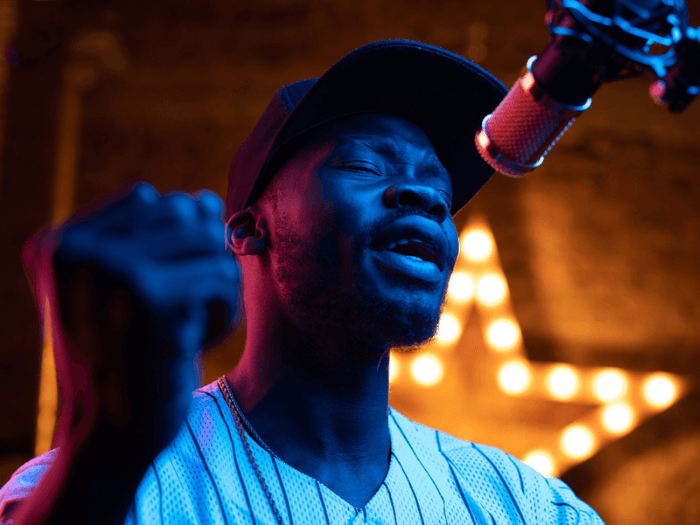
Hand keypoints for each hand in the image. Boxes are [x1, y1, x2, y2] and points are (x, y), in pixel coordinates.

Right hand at [51, 181, 240, 467]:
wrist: (111, 437)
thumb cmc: (128, 358)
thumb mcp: (129, 288)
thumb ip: (163, 237)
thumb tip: (206, 198)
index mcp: (58, 244)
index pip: (148, 198)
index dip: (174, 243)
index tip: (155, 294)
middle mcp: (75, 250)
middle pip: (184, 211)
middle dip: (199, 262)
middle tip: (179, 311)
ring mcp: (109, 271)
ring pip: (209, 241)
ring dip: (214, 288)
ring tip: (187, 326)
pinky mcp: (150, 299)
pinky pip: (223, 277)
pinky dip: (225, 313)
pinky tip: (195, 343)